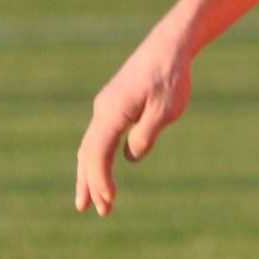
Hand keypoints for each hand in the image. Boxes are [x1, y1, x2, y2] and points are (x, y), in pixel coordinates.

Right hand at [74, 32, 191, 214]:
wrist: (168, 47)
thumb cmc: (171, 77)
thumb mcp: (166, 109)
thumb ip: (146, 134)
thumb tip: (131, 157)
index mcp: (113, 112)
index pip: (98, 154)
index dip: (101, 180)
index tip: (109, 201)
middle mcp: (103, 110)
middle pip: (88, 154)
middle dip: (90, 184)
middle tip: (96, 211)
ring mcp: (105, 107)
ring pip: (90, 146)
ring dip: (89, 174)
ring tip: (89, 200)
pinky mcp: (113, 106)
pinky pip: (98, 138)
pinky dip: (96, 158)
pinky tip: (98, 171)